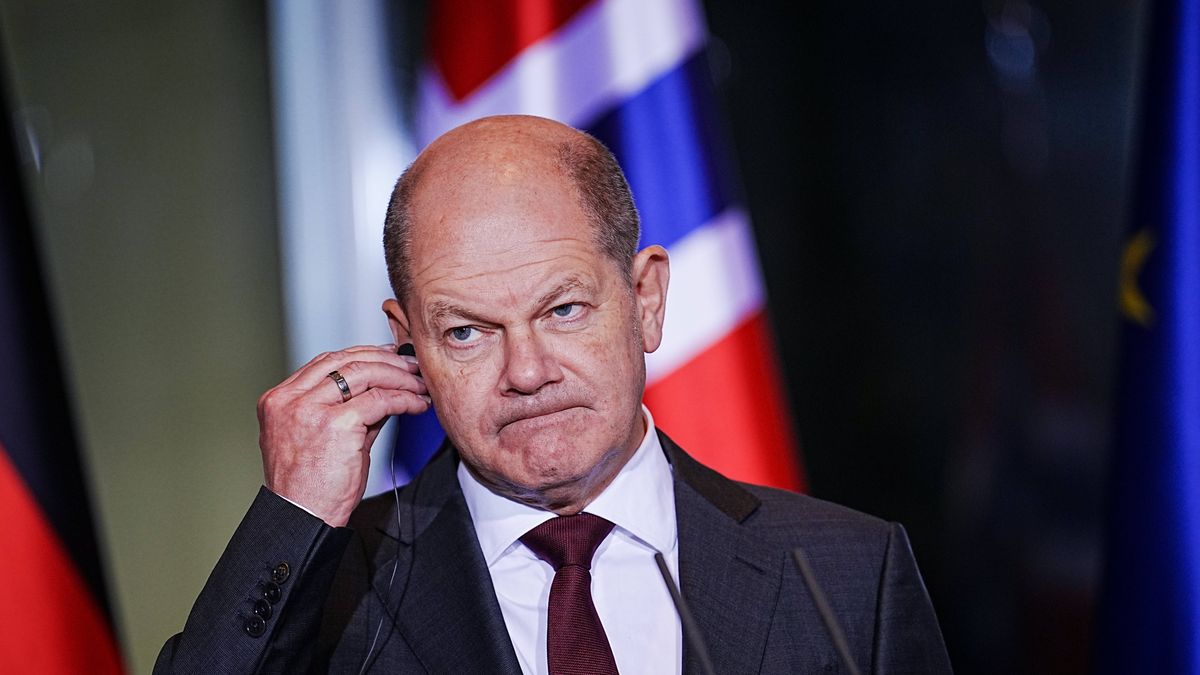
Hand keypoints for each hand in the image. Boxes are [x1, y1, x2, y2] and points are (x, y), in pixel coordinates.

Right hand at [257, 344, 429, 525]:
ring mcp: (310, 410)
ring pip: (364, 374)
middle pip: (344, 361)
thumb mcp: (321, 439)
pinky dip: (404, 398)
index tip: (387, 358)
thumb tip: (383, 390)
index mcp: (278, 400)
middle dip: (384, 360)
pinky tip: (417, 404)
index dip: (361, 356)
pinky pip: (379, 400)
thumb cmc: (310, 488)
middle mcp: (289, 400)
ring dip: (399, 376)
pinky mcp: (335, 424)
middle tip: (411, 366)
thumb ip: (347, 411)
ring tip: (420, 385)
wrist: (303, 519)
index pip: (325, 362)